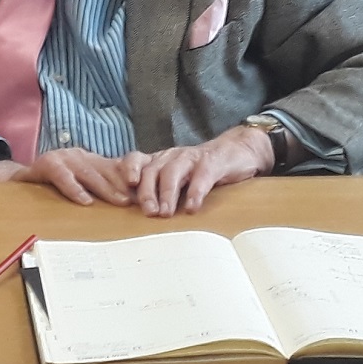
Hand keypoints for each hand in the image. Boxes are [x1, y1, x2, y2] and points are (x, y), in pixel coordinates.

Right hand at [0, 147, 147, 206]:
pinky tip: (85, 201)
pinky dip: (74, 188)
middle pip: (106, 169)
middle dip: (124, 185)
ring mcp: (63, 158)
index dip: (133, 175)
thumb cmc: (54, 184)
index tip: (148, 190)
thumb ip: (103, 188)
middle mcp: (80, 156)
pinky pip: (62, 176)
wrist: (20, 178)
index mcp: (91, 161)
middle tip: (139, 201)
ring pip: (88, 172)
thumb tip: (134, 204)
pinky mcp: (46, 164)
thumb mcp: (82, 184)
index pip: (117, 165)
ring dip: (105, 187)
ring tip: (120, 200)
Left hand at [136, 127, 274, 217]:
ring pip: (173, 172)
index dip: (128, 170)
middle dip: (147, 192)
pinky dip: (195, 192)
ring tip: (166, 213)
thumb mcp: (176, 175)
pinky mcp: (212, 163)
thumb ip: (158, 188)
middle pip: (152, 171)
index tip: (125, 189)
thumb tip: (137, 212)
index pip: (136, 159)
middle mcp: (172, 156)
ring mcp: (191, 158)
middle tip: (149, 212)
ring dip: (167, 194)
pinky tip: (192, 207)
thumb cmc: (200, 169)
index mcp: (160, 159)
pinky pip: (201, 177)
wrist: (237, 150)